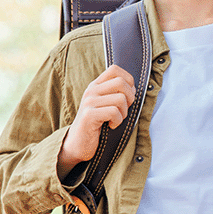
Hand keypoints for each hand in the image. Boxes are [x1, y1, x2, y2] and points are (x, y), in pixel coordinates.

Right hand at [57, 65, 135, 179]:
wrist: (78, 144)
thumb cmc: (97, 124)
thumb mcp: (106, 104)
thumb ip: (117, 93)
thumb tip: (135, 88)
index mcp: (96, 85)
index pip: (115, 69)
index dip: (128, 80)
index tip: (127, 95)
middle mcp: (91, 90)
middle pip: (121, 82)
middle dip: (130, 98)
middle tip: (123, 110)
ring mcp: (89, 102)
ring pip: (120, 99)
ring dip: (124, 113)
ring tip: (116, 120)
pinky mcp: (89, 115)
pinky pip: (114, 112)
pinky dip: (117, 121)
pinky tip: (110, 125)